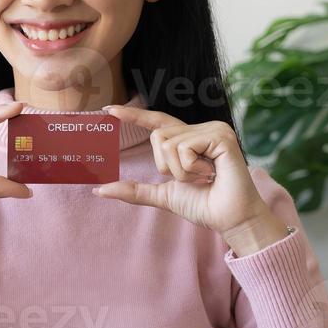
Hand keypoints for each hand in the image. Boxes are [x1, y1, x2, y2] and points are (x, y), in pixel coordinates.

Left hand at [90, 105, 287, 253]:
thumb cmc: (204, 206)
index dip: (133, 115)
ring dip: (181, 171)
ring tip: (205, 177)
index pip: (156, 122)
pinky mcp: (221, 135)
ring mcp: (213, 129)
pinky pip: (184, 148)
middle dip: (167, 166)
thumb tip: (99, 190)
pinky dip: (191, 168)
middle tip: (194, 179)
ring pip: (168, 143)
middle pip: (157, 136)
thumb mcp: (163, 194)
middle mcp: (201, 128)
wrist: (229, 219)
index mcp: (188, 139)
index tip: (107, 108)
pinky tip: (212, 173)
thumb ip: (134, 189)